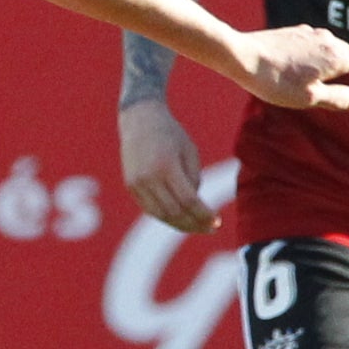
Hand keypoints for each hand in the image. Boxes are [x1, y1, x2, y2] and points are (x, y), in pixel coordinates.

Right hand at [118, 99, 214, 232]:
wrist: (140, 119)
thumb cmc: (171, 133)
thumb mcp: (190, 151)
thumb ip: (194, 179)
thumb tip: (195, 207)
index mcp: (166, 166)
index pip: (188, 200)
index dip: (203, 215)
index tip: (217, 221)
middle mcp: (148, 177)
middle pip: (174, 212)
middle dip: (194, 224)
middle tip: (211, 228)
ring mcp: (137, 183)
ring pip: (161, 215)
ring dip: (180, 224)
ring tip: (197, 226)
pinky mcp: (131, 186)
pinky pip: (150, 209)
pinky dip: (166, 216)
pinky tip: (181, 217)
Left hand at [227, 26, 348, 112]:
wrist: (242, 56)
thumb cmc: (275, 81)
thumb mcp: (310, 98)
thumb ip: (338, 99)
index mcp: (337, 56)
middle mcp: (328, 40)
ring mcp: (311, 34)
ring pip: (336, 51)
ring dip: (347, 67)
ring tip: (348, 83)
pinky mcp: (295, 33)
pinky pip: (321, 47)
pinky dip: (329, 60)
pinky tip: (320, 70)